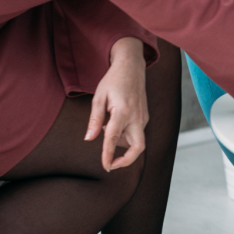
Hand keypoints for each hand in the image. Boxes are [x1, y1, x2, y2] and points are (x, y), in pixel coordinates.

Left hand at [85, 37, 148, 171]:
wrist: (132, 66)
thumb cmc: (113, 80)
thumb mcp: (99, 97)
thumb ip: (95, 120)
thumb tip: (89, 139)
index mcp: (123, 111)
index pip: (113, 138)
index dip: (108, 155)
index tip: (105, 167)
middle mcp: (136, 116)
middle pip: (138, 147)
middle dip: (126, 160)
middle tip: (111, 164)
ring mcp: (143, 117)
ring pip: (137, 141)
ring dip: (122, 143)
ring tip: (106, 129)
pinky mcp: (145, 116)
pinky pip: (137, 133)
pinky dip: (125, 135)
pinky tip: (114, 124)